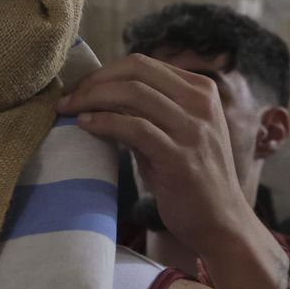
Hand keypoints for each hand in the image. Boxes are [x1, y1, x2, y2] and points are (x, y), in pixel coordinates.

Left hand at [56, 55, 255, 256]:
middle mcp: (201, 103)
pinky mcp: (180, 156)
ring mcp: (193, 129)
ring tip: (69, 111)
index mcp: (201, 90)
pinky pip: (135, 127)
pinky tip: (86, 125)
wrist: (221, 224)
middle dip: (93, 82)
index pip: (143, 64)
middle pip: (136, 72)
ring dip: (92, 99)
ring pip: (133, 94)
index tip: (79, 88)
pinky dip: (104, 122)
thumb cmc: (191, 179)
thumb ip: (145, 111)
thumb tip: (96, 94)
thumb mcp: (173, 134)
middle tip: (67, 99)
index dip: (104, 72)